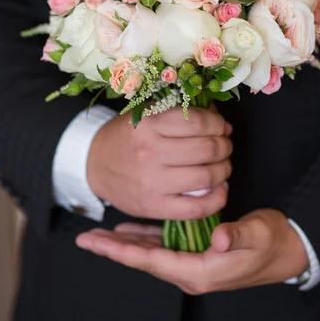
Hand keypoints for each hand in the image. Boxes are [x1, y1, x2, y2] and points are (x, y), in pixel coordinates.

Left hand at [76, 209, 308, 293]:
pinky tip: (133, 230)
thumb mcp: (258, 235)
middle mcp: (192, 270)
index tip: (97, 243)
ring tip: (103, 235)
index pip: (153, 262)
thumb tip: (217, 238)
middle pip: (144, 260)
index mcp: (201, 270)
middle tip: (87, 239)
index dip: (122, 252)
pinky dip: (147, 238)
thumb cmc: (273, 242)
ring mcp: (194, 263)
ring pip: (151, 254)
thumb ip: (238, 236)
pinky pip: (164, 247)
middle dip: (115, 250)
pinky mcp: (198, 253)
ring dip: (127, 244)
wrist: (289, 250)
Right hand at [87, 106, 232, 220]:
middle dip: (224, 146)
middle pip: (207, 149)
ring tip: (222, 165)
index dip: (218, 124)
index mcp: (148, 124)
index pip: (198, 122)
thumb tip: (218, 117)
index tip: (221, 127)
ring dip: (224, 169)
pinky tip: (220, 189)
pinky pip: (196, 208)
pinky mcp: (153, 207)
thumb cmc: (127, 136)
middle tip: (224, 145)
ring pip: (206, 177)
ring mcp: (151, 182)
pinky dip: (217, 199)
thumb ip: (180, 111)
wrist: (94, 164)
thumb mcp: (147, 113)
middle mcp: (149, 152)